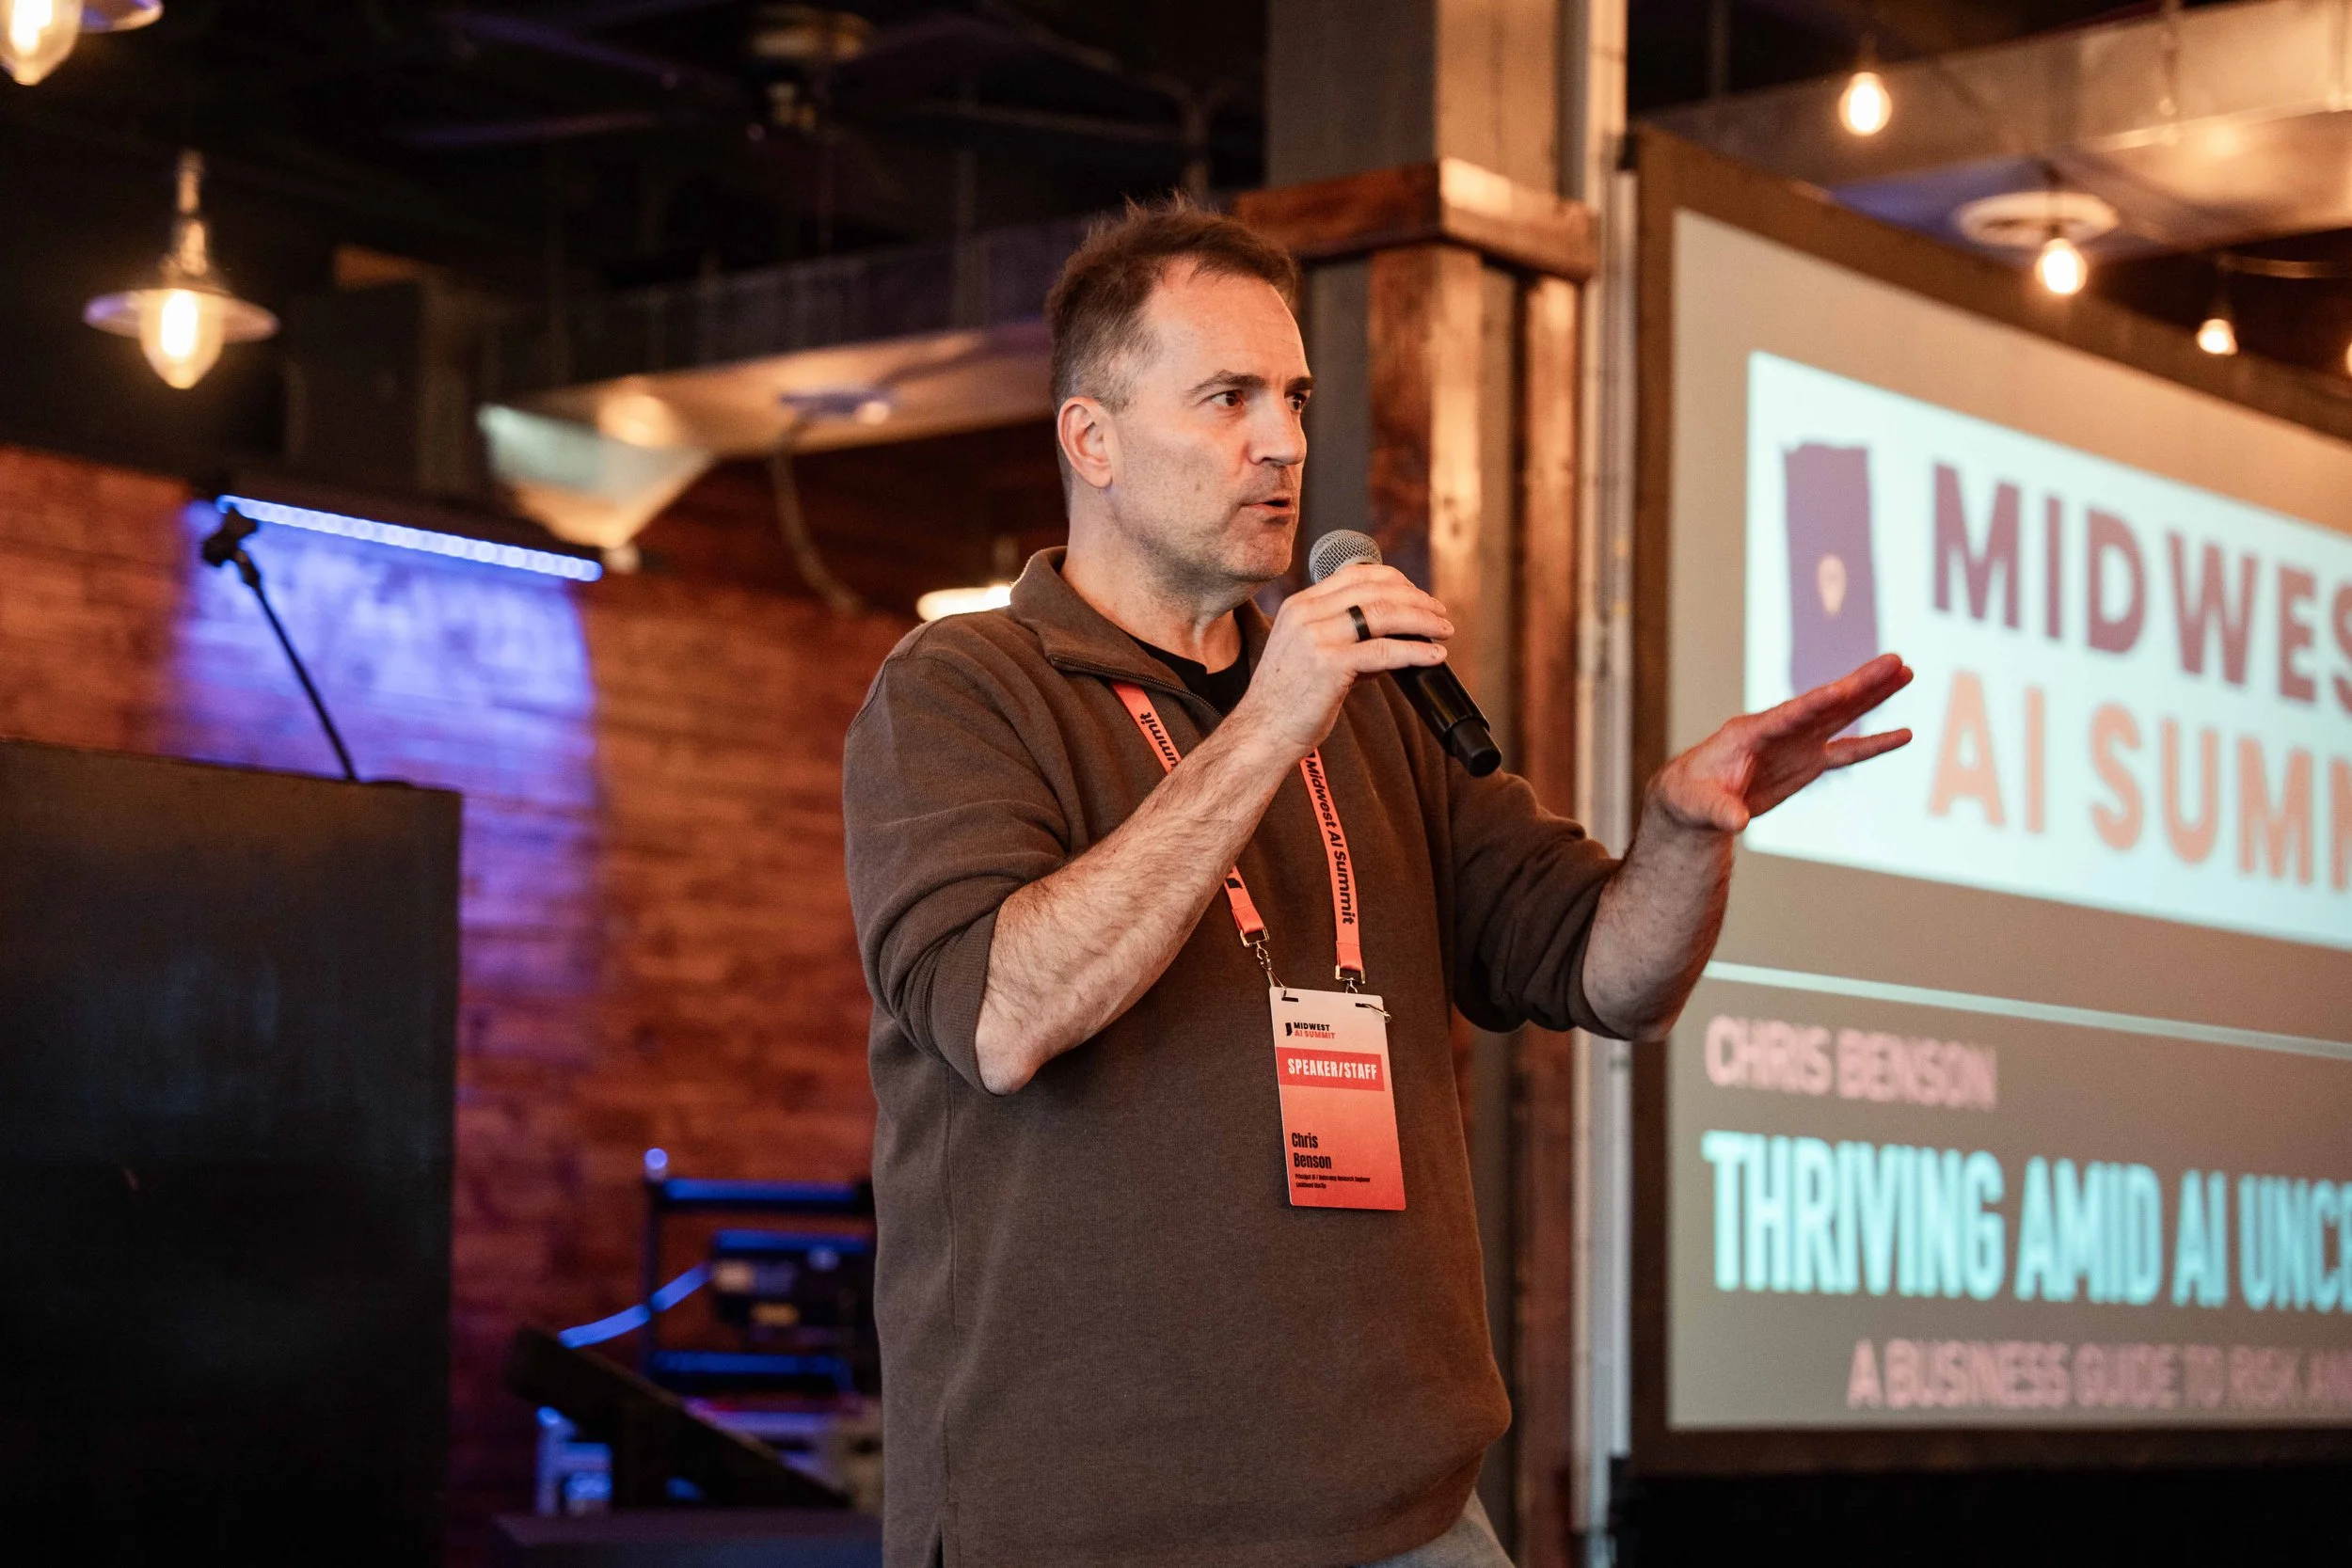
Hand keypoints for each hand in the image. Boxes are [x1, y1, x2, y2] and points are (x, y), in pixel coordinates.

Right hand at [1229, 563, 1452, 760]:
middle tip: (1440, 613)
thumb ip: (1346, 639)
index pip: (1355, 575)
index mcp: (1300, 605)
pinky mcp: (1329, 664)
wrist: (1261, 731)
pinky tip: (1434, 656)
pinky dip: (1415, 651)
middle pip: (1375, 590)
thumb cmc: (1286, 699)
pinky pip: (1383, 650)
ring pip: (1383, 614)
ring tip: (1443, 630)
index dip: (1395, 580)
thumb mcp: (1309, 654)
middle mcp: (1306, 613)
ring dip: (1421, 620)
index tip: (1418, 594)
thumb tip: (1393, 639)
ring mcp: (1316, 637)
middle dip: (1416, 599)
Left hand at [1650, 653, 1913, 834]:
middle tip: (1897, 660)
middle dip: (1861, 684)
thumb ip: (1719, 810)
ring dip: (1874, 697)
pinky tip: (1904, 734)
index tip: (1847, 687)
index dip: (1819, 702)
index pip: (1791, 714)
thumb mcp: (1697, 804)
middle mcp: (1779, 730)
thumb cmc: (1689, 795)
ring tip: (1906, 672)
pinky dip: (1874, 744)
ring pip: (1842, 717)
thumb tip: (1737, 822)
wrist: (1694, 800)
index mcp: (1749, 732)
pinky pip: (1847, 751)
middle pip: (1826, 704)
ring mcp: (1796, 743)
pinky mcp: (1807, 762)